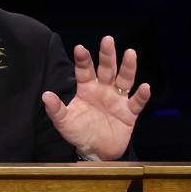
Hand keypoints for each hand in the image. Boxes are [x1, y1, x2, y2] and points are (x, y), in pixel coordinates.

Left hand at [41, 35, 150, 160]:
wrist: (95, 151)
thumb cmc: (78, 132)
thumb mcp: (64, 122)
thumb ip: (56, 109)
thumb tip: (46, 95)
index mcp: (87, 89)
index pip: (85, 71)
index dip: (83, 60)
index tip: (80, 48)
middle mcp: (103, 90)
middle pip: (107, 69)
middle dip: (107, 55)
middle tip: (107, 40)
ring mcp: (118, 100)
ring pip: (124, 80)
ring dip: (127, 67)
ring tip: (130, 53)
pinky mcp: (129, 113)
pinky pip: (136, 103)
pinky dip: (141, 95)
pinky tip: (144, 87)